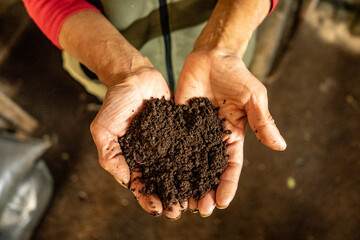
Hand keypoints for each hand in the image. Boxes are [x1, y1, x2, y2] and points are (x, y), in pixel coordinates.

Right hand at [90, 68, 185, 217]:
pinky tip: (206, 172)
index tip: (158, 208)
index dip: (148, 198)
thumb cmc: (115, 102)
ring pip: (178, 169)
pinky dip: (198, 161)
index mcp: (132, 158)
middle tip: (181, 209)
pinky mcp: (180, 132)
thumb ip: (110, 155)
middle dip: (171, 196)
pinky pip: (190, 148)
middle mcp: (152, 155)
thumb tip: (126, 181)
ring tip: (196, 198)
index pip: (140, 184)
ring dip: (187, 185)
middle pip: (162, 181)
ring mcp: (167, 144)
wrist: (135, 77)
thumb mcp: (103, 129)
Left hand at [175, 49, 286, 216]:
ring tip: (181, 200)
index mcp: (233, 136)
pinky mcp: (178, 123)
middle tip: (200, 209)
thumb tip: (280, 147)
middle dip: (206, 190)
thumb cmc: (236, 75)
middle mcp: (213, 138)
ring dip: (187, 181)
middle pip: (210, 169)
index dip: (228, 185)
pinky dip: (169, 160)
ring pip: (190, 161)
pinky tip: (163, 174)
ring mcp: (194, 132)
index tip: (222, 202)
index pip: (232, 166)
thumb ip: (263, 121)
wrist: (212, 57)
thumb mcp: (253, 97)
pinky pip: (174, 143)